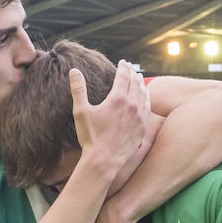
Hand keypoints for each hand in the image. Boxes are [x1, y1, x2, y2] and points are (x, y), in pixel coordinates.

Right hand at [69, 60, 150, 175]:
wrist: (104, 160)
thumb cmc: (91, 137)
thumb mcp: (81, 112)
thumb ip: (78, 89)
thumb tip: (74, 71)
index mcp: (117, 99)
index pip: (123, 76)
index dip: (123, 67)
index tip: (123, 62)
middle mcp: (131, 105)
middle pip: (135, 83)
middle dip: (132, 73)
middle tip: (130, 68)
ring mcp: (139, 116)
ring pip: (144, 94)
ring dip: (141, 84)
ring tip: (139, 79)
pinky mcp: (143, 127)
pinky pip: (148, 107)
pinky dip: (147, 98)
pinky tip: (145, 97)